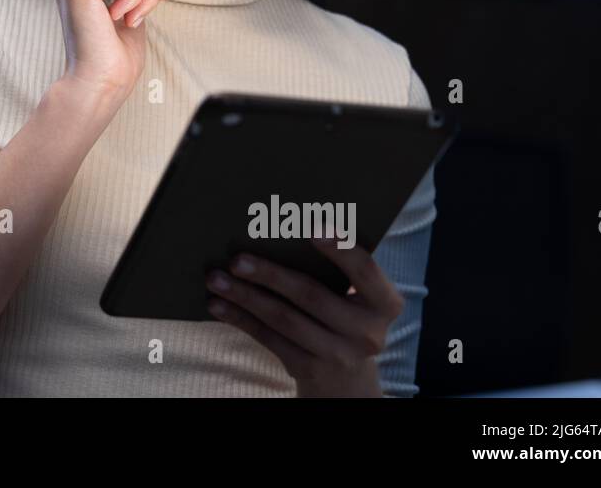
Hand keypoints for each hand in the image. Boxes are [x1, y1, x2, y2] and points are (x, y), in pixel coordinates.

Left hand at [204, 238, 405, 396]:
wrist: (347, 376)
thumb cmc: (345, 311)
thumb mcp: (358, 294)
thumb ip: (338, 267)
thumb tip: (281, 225)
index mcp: (385, 303)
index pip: (364, 271)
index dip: (340, 249)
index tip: (311, 227)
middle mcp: (367, 333)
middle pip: (312, 296)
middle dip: (270, 275)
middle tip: (237, 259)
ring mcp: (338, 355)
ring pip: (283, 319)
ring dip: (245, 297)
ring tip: (215, 278)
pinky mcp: (309, 369)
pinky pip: (268, 339)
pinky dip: (240, 319)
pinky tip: (218, 304)